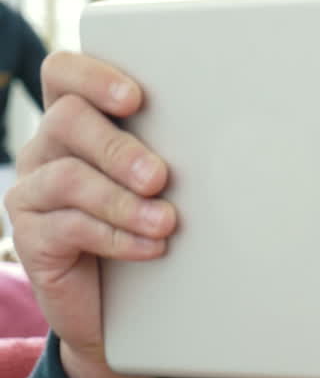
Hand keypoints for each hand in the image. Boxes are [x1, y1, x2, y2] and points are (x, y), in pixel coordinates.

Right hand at [4, 51, 176, 377]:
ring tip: (165, 222)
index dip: (91, 75)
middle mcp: (49, 148)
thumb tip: (231, 136)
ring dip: (123, 200)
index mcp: (80, 119)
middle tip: (160, 177)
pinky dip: (116, 236)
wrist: (130, 304)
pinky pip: (68, 227)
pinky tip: (151, 247)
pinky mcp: (31, 236)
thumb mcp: (166, 181)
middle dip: (119, 148)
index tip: (135, 98)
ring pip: (67, 176)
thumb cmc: (155, 224)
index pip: (63, 73)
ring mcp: (34, 191)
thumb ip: (174, 150)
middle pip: (67, 119)